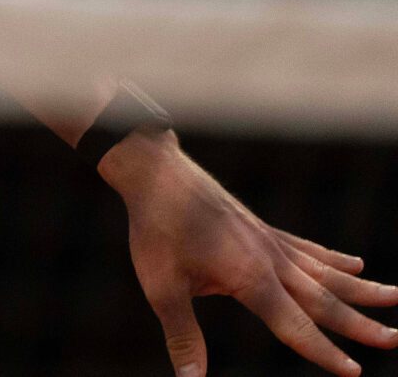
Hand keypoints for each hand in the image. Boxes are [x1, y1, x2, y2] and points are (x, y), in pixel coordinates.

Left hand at [104, 131, 397, 376]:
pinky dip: (333, 258)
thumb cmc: (155, 229)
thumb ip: (183, 336)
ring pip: (326, 271)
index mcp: (250, 279)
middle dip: (361, 324)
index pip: (295, 326)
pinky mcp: (262, 227)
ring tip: (397, 297)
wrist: (154, 171)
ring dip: (362, 288)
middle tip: (396, 340)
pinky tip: (356, 263)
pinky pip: (307, 248)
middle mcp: (270, 260)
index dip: (324, 353)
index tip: (355, 372)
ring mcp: (270, 241)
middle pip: (325, 300)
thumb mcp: (161, 287)